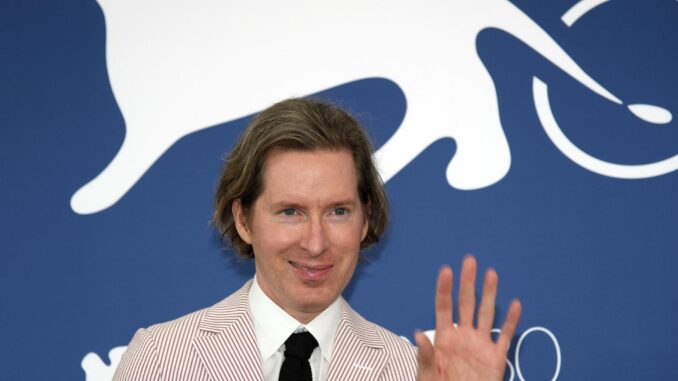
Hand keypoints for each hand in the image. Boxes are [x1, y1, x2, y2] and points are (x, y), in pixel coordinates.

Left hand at [415, 256, 521, 380]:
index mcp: (444, 338)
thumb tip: (417, 334)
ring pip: (486, 314)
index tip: (446, 270)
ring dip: (489, 294)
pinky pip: (505, 336)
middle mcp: (463, 336)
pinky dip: (511, 321)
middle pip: (466, 304)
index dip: (445, 289)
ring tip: (491, 273)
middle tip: (470, 260)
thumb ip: (425, 356)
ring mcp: (480, 345)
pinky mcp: (495, 357)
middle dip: (468, 282)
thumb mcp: (428, 376)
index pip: (444, 308)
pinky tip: (515, 304)